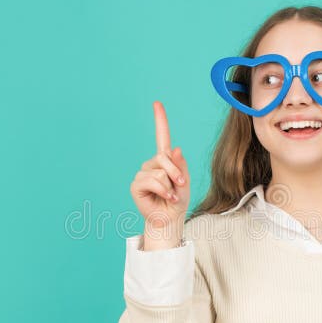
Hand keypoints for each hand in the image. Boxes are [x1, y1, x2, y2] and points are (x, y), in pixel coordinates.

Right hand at [129, 101, 190, 231]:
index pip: (161, 136)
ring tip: (171, 196)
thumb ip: (181, 165)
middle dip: (176, 172)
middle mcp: (151, 164)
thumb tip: (175, 148)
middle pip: (164, 157)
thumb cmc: (178, 201)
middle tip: (180, 186)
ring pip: (160, 171)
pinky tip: (164, 198)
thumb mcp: (185, 181)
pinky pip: (153, 181)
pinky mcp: (136, 185)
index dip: (160, 120)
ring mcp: (142, 174)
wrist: (169, 219)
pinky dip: (163, 190)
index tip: (157, 103)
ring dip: (170, 185)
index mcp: (164, 160)